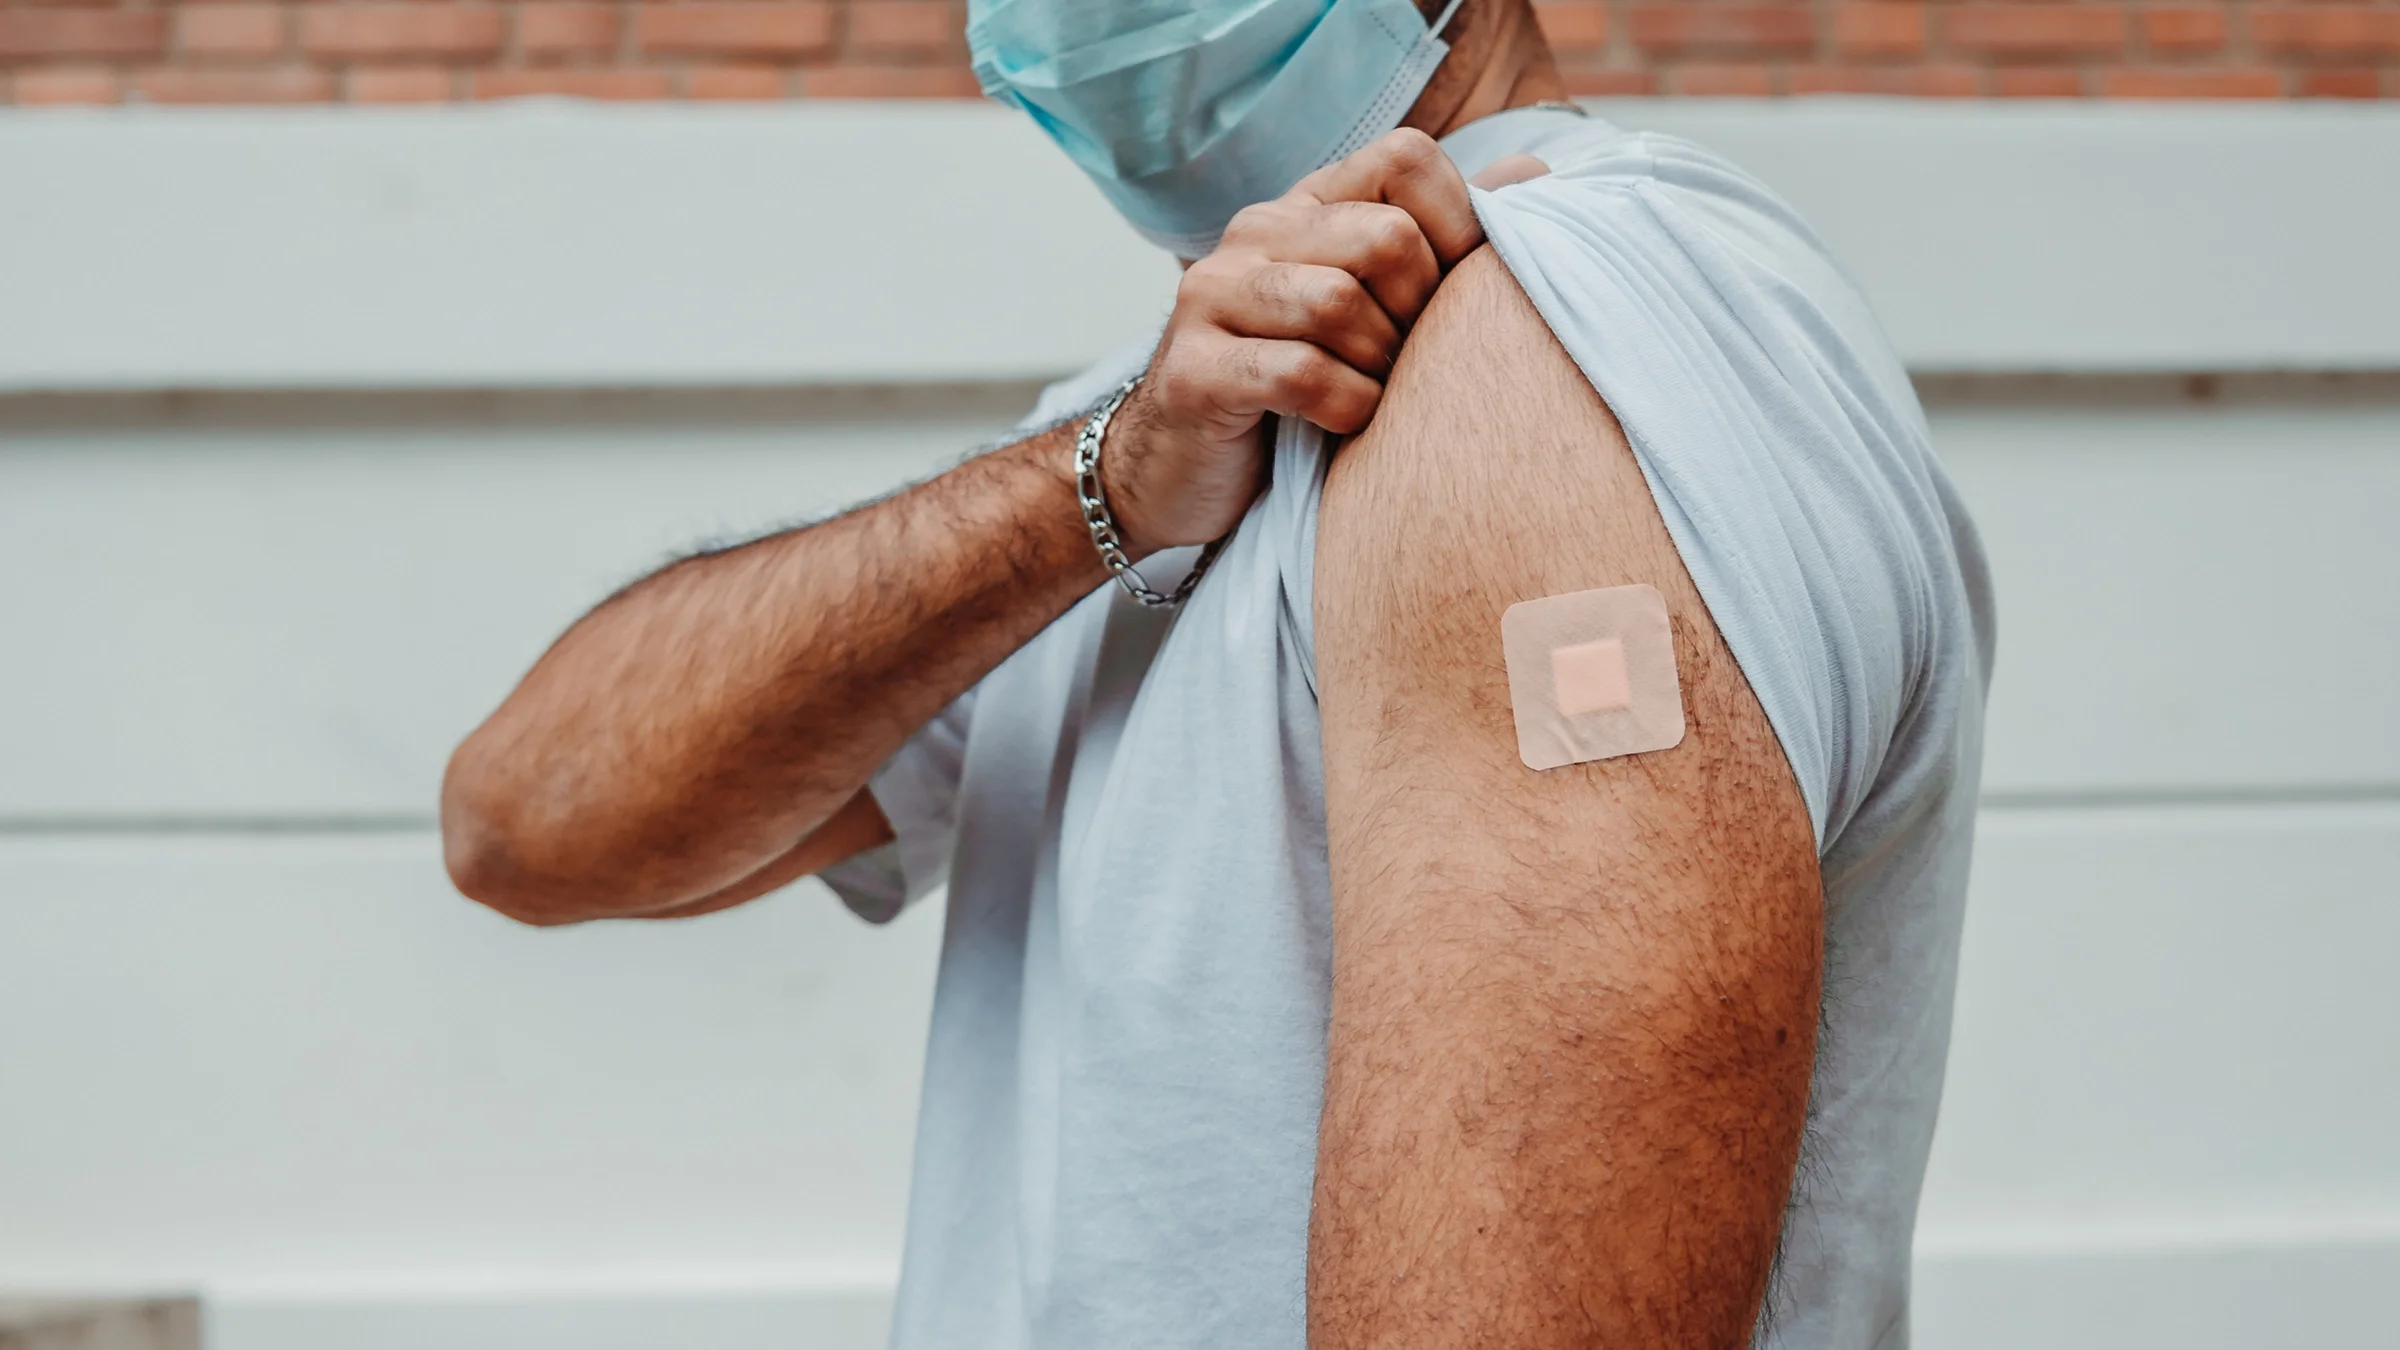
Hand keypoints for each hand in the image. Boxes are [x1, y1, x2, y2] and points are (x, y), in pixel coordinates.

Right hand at [1095, 129, 1548, 556]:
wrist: (1178, 471)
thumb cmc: (1296, 393)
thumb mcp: (1373, 308)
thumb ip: (1442, 241)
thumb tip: (1531, 170)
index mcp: (1306, 206)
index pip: (1405, 159)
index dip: (1455, 227)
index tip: (1451, 298)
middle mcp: (1253, 233)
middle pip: (1385, 238)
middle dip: (1419, 312)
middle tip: (1406, 362)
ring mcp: (1212, 296)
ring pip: (1339, 304)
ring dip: (1380, 367)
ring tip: (1372, 396)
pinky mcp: (1193, 371)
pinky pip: (1302, 376)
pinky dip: (1346, 409)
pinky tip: (1342, 426)